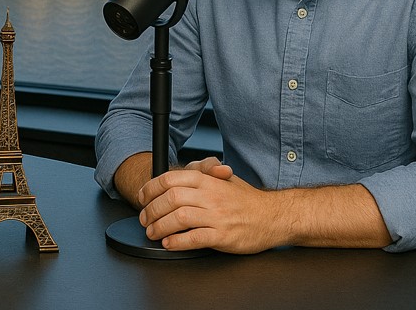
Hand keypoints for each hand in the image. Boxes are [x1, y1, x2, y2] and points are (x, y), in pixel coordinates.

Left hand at [137, 161, 279, 253]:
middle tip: (144, 219)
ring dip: (160, 227)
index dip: (151, 189)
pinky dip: (177, 241)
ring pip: (179, 218)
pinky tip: (169, 243)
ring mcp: (217, 216)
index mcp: (207, 180)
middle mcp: (210, 196)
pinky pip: (194, 238)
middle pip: (170, 199)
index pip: (170, 180)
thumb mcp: (223, 179)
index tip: (142, 198)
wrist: (273, 217)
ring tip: (153, 233)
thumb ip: (202, 173)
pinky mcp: (222, 236)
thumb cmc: (246, 200)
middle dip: (151, 210)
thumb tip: (180, 171)